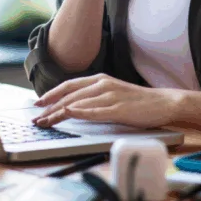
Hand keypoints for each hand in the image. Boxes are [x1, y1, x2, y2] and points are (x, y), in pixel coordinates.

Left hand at [31, 74, 183, 128]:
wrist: (163, 102)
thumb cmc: (138, 101)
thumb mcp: (113, 92)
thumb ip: (94, 96)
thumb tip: (73, 105)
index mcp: (100, 79)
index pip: (68, 85)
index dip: (51, 94)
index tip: (38, 103)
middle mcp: (102, 84)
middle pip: (69, 96)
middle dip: (50, 108)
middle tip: (36, 118)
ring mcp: (110, 96)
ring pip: (78, 103)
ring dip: (58, 113)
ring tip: (45, 121)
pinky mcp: (118, 109)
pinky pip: (95, 110)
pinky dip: (80, 112)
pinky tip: (69, 113)